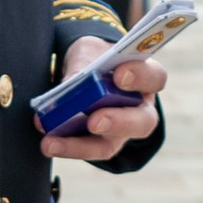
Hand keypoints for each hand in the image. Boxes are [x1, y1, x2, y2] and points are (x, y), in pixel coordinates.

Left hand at [41, 35, 166, 165]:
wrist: (84, 70)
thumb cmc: (94, 58)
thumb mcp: (88, 52)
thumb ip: (83, 64)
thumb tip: (71, 85)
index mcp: (146, 79)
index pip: (154, 77)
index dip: (140, 77)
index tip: (120, 75)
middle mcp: (139, 109)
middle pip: (141, 122)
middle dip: (117, 122)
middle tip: (94, 121)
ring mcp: (119, 132)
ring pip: (108, 145)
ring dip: (79, 145)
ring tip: (52, 142)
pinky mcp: (98, 143)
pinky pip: (85, 150)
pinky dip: (65, 146)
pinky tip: (48, 142)